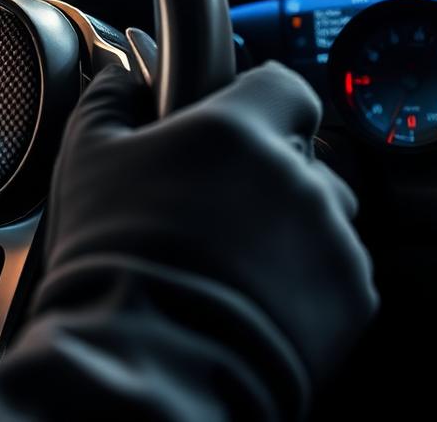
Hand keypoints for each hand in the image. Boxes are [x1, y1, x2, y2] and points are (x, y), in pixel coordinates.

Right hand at [43, 61, 376, 382]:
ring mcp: (330, 236)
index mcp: (237, 131)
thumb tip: (118, 77)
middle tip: (216, 208)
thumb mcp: (87, 162)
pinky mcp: (350, 294)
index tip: (238, 126)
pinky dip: (304, 279)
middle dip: (268, 174)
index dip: (260, 103)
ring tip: (235, 260)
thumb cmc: (113, 257)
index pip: (283, 85)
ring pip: (322, 214)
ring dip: (290, 227)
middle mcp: (295, 175)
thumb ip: (109, 102)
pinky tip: (253, 295)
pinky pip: (336, 270)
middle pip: (302, 156)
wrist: (149, 358)